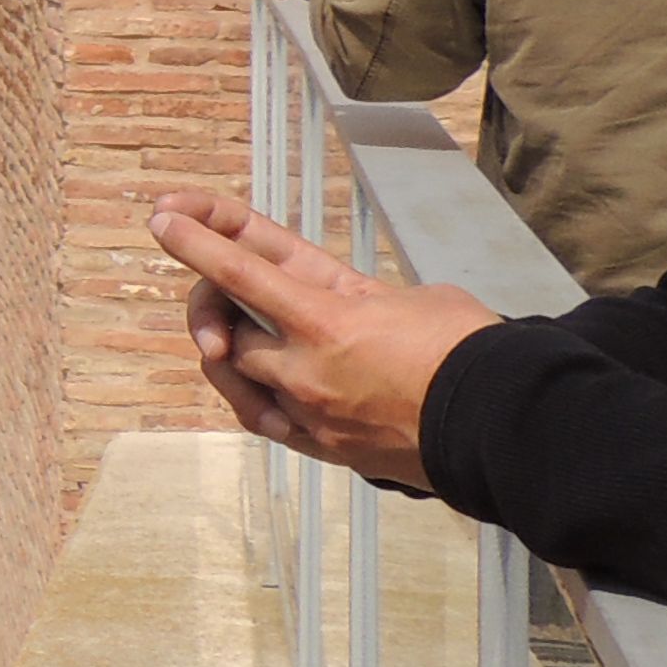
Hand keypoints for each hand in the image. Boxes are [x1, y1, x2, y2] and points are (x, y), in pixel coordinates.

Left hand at [146, 188, 497, 490]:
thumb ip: (358, 297)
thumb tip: (346, 310)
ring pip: (240, 377)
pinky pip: (266, 421)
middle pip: (229, 328)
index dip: (197, 240)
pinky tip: (263, 386)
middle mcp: (306, 366)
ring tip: (236, 336)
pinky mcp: (323, 449)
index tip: (164, 216)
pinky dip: (258, 398)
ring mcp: (310, 412)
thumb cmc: (471, 352)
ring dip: (235, 353)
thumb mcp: (412, 299)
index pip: (241, 270)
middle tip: (221, 290)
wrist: (503, 427)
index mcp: (328, 317)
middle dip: (218, 307)